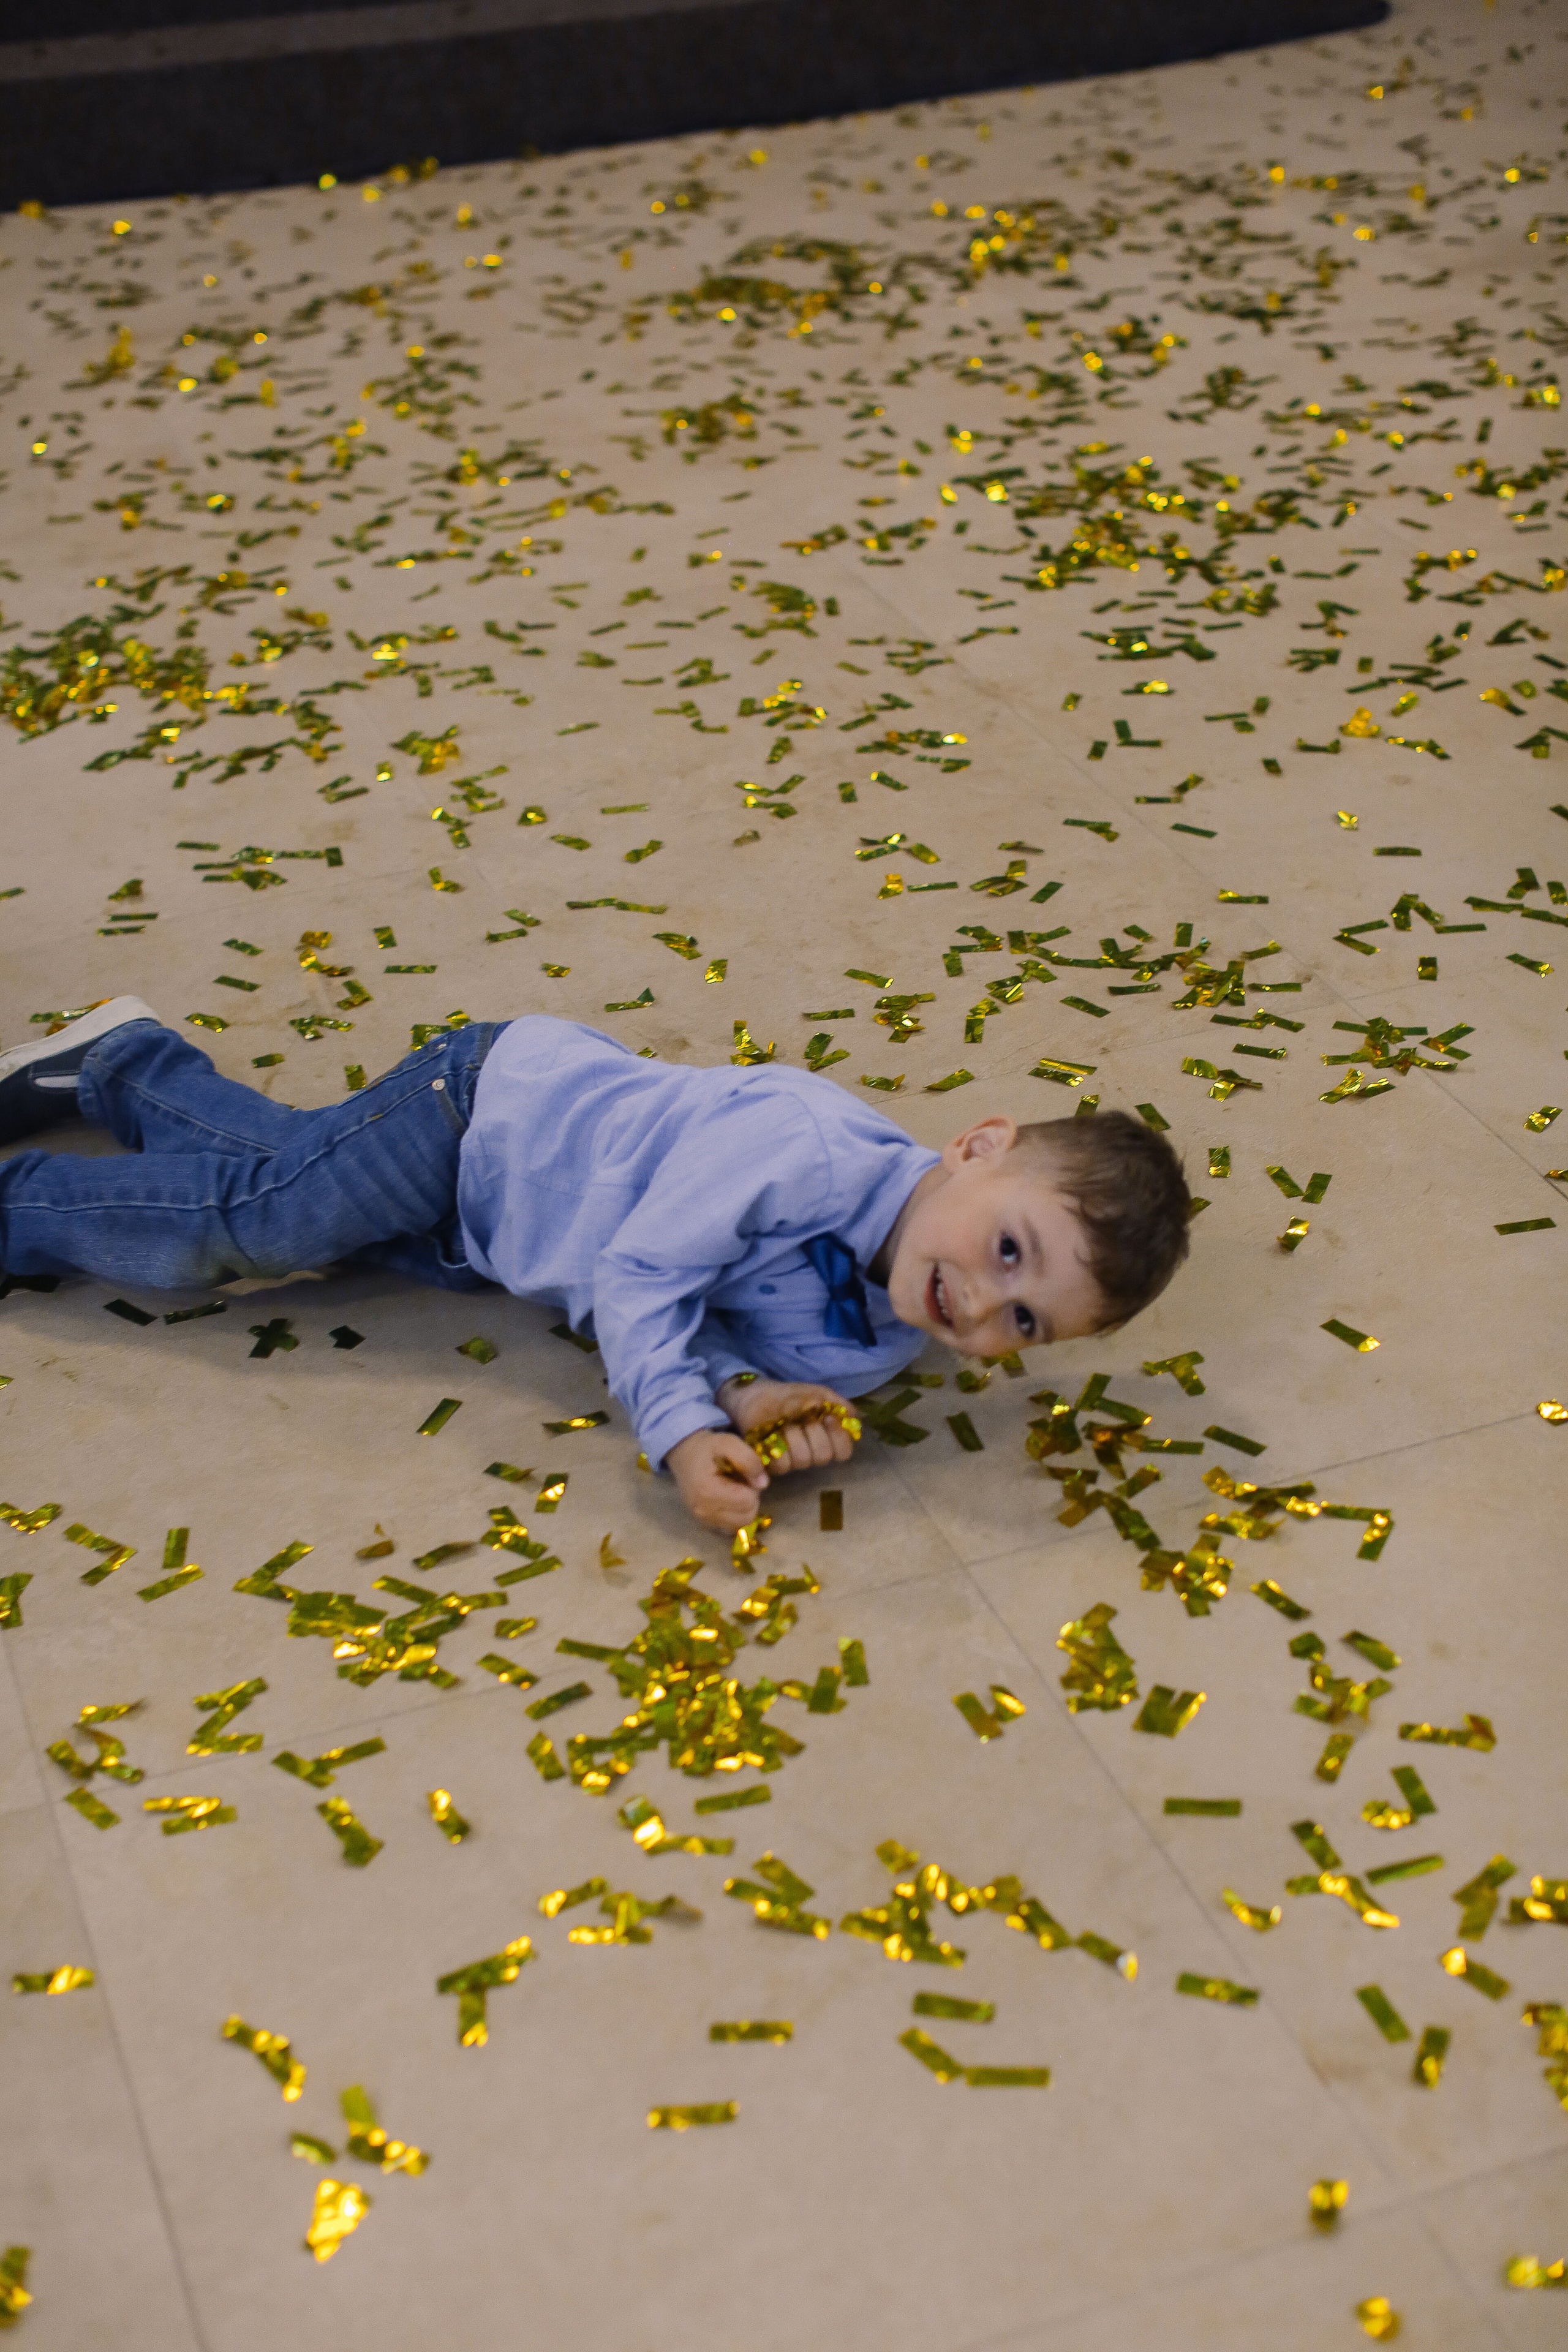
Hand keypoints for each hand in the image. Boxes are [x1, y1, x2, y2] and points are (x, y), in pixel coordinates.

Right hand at [666, 1426, 771, 1532]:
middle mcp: (704, 1512)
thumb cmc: (707, 1448)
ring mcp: (703, 1521)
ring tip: (735, 1490)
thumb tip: (763, 1484)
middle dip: (750, 1498)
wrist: (685, 1456)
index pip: (748, 1501)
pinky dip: (735, 1516)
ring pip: (741, 1525)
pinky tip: (730, 1501)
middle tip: (741, 1482)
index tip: (744, 1473)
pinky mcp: (705, 1525)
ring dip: (744, 1508)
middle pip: (747, 1516)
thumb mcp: (728, 1442)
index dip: (752, 1486)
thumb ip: (748, 1459)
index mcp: (708, 1491)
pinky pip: (731, 1528)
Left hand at [717, 1378, 859, 1473]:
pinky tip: (772, 1433)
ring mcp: (792, 1458)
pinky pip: (781, 1465)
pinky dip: (777, 1446)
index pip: (844, 1451)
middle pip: (823, 1456)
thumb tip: (854, 1418)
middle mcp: (811, 1450)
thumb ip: (838, 1404)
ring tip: (783, 1422)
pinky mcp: (772, 1462)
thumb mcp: (817, 1393)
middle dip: (812, 1433)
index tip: (827, 1418)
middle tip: (802, 1417)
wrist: (755, 1394)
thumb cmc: (788, 1395)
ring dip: (793, 1436)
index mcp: (826, 1436)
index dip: (838, 1438)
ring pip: (802, 1460)